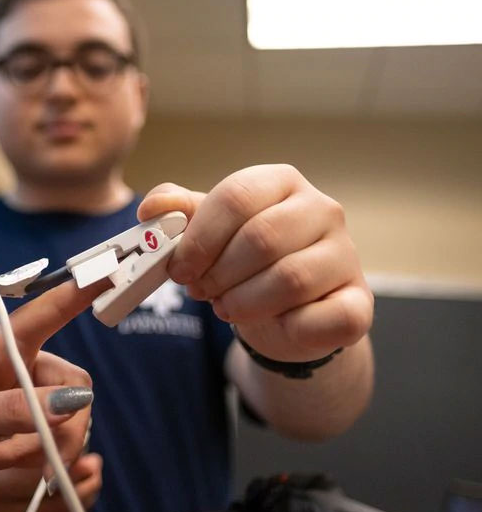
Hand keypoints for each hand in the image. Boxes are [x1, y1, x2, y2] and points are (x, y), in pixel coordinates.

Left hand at [0, 279, 105, 494]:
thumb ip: (11, 411)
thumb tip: (72, 404)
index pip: (49, 310)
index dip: (82, 289)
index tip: (114, 270)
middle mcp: (15, 367)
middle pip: (73, 389)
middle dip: (58, 430)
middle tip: (32, 462)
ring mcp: (17, 398)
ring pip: (64, 422)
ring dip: (37, 452)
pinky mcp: (16, 426)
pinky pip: (48, 443)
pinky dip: (31, 462)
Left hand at [138, 165, 372, 361]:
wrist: (287, 311)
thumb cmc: (245, 263)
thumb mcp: (208, 233)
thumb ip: (178, 215)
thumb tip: (151, 207)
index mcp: (281, 182)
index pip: (236, 197)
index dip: (200, 238)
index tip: (179, 268)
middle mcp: (323, 210)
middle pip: (261, 239)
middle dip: (219, 273)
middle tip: (202, 291)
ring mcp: (347, 255)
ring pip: (289, 279)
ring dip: (244, 302)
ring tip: (228, 306)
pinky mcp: (360, 303)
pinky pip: (321, 319)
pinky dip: (286, 328)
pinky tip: (273, 324)